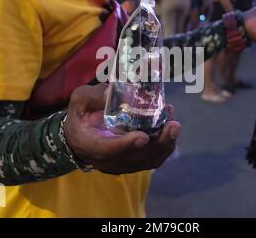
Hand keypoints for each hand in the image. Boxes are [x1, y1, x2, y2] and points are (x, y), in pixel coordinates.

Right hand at [63, 84, 180, 174]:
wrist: (81, 134)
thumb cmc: (81, 114)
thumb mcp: (80, 99)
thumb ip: (94, 96)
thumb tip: (111, 92)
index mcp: (88, 144)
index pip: (107, 151)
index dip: (125, 145)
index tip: (143, 136)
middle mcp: (106, 160)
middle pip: (134, 159)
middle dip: (157, 144)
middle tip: (173, 126)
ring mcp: (121, 164)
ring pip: (147, 161)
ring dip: (165, 144)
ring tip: (174, 124)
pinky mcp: (133, 162)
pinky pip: (152, 158)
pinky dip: (165, 144)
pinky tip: (171, 125)